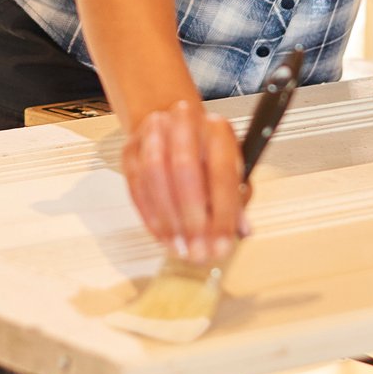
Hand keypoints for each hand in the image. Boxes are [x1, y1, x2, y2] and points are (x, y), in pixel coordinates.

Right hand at [120, 100, 246, 265]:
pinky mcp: (131, 149)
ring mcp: (153, 133)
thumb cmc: (206, 154)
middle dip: (191, 218)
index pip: (221, 170)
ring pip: (155, 174)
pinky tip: (163, 236)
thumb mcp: (231, 170)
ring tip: (179, 247)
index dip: (223, 212)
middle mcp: (184, 123)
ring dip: (168, 219)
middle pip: (184, 168)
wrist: (173, 128)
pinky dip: (150, 215)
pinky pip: (136, 185)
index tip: (222, 244)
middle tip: (198, 250)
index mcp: (216, 128)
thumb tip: (241, 230)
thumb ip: (236, 198)